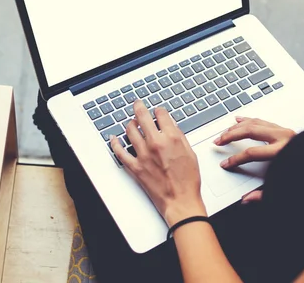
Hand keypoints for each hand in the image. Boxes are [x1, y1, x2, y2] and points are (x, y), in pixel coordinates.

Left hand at [110, 100, 206, 226]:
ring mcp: (143, 155)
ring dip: (130, 124)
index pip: (161, 114)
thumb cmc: (188, 180)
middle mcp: (156, 143)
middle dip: (139, 107)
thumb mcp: (190, 153)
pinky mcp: (135, 166)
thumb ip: (179, 137)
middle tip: (137, 104)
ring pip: (130, 131)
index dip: (158, 111)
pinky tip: (113, 138)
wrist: (180, 200)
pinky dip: (115, 143)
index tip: (157, 111)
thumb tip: (171, 126)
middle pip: (143, 117)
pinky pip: (120, 152)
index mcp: (172, 138)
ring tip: (131, 123)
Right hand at [214, 116, 294, 202]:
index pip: (252, 153)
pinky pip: (263, 121)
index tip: (226, 163)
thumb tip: (248, 199)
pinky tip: (240, 119)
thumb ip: (266, 194)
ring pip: (255, 123)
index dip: (236, 159)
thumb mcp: (289, 188)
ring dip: (237, 127)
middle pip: (250, 131)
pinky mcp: (285, 129)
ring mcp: (284, 131)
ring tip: (225, 132)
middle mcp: (283, 137)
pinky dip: (249, 120)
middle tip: (219, 142)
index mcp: (282, 151)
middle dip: (231, 136)